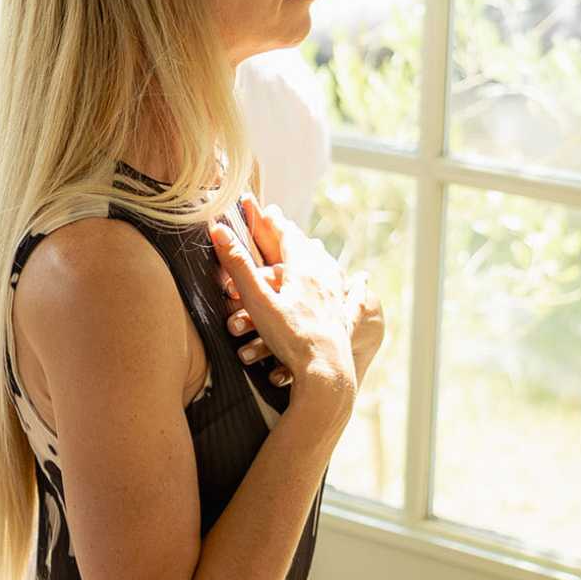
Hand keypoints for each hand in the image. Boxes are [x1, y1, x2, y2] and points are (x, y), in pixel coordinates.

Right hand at [220, 206, 385, 384]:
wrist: (325, 371)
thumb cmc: (290, 336)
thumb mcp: (257, 300)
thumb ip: (238, 265)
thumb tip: (218, 231)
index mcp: (303, 271)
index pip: (287, 237)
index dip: (274, 222)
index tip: (266, 208)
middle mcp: (323, 280)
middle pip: (309, 249)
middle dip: (293, 234)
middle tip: (284, 223)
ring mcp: (336, 299)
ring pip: (330, 267)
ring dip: (319, 253)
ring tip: (316, 246)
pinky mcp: (344, 319)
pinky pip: (352, 295)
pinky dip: (354, 283)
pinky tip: (362, 281)